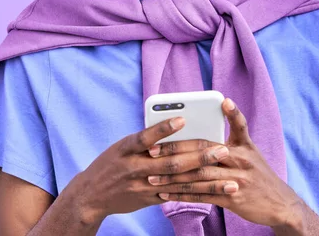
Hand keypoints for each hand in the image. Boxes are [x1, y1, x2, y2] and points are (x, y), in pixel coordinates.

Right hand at [63, 116, 233, 224]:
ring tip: (227, 177)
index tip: (183, 119)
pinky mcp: (148, 200)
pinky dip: (193, 192)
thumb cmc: (110, 163)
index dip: (163, 128)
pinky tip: (213, 191)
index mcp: (126, 149)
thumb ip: (145, 139)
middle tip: (222, 149)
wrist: (91, 196)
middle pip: (171, 162)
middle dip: (199, 156)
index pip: (146, 137)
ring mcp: (143, 186)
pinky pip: (175, 195)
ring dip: (205, 180)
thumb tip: (174, 126)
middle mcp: (135, 168)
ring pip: (179, 182)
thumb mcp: (121, 146)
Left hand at [152, 98, 303, 227]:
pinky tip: (167, 195)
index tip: (178, 121)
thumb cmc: (259, 175)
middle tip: (152, 151)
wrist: (280, 204)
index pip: (224, 129)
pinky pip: (202, 196)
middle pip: (202, 152)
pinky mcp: (232, 199)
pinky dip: (182, 195)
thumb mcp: (251, 151)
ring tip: (152, 177)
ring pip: (198, 176)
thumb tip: (213, 118)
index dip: (209, 121)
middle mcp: (240, 160)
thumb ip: (233, 135)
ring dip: (173, 177)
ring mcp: (236, 180)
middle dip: (174, 151)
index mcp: (243, 145)